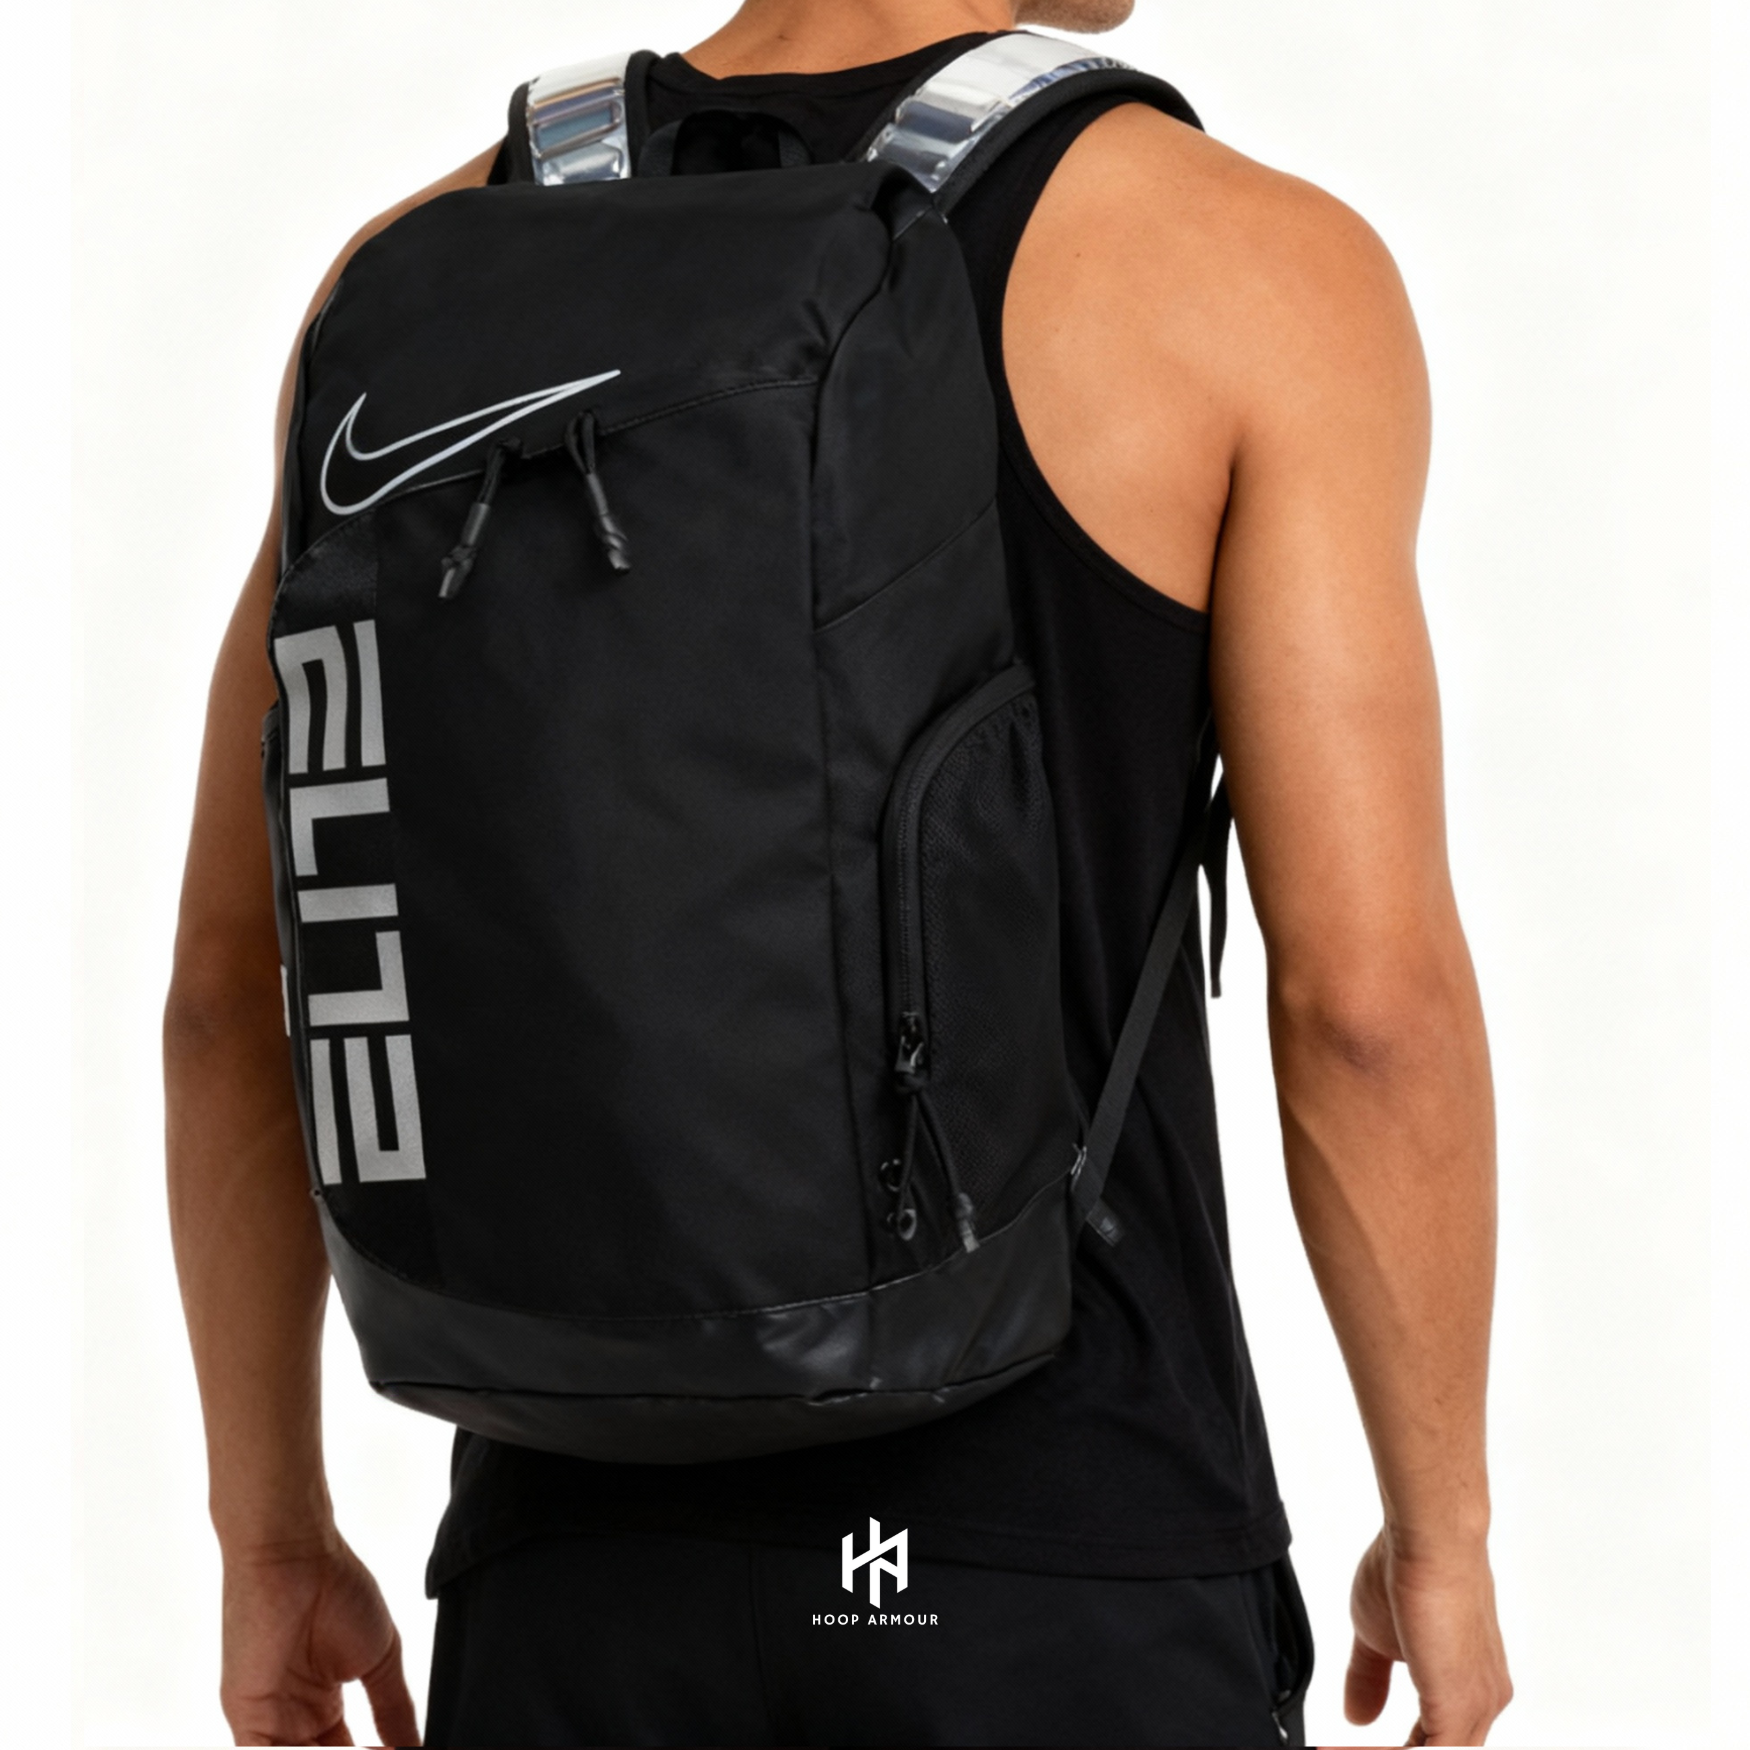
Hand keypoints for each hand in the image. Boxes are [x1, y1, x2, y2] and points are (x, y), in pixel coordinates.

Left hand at [220, 1535, 419, 1746]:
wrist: (295, 1556)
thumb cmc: (336, 1588)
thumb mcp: (379, 1657)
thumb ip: (394, 1709)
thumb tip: (417, 1748)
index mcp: (319, 1708)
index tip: (398, 1749)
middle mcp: (292, 1723)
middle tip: (390, 1749)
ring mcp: (268, 1726)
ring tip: (378, 1748)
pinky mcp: (248, 1724)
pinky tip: (348, 1746)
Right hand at [1344, 1529, 1511, 1745]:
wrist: (1430, 1542)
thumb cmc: (1408, 1571)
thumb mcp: (1376, 1636)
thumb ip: (1370, 1679)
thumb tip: (1357, 1717)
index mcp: (1469, 1687)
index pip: (1439, 1740)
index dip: (1399, 1747)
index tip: (1366, 1742)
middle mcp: (1483, 1702)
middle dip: (1400, 1748)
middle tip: (1356, 1745)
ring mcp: (1476, 1707)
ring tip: (1351, 1747)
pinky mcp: (1458, 1709)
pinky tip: (1363, 1743)